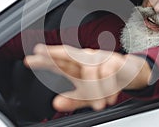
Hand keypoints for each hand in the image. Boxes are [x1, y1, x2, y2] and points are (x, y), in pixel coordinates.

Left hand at [24, 44, 150, 111]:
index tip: (28, 60)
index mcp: (78, 66)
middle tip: (40, 52)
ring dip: (95, 90)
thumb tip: (56, 103)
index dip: (44, 61)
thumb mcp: (89, 94)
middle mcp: (86, 59)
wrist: (131, 73)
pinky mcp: (115, 60)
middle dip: (53, 54)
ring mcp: (100, 58)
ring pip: (90, 72)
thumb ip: (73, 99)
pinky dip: (109, 88)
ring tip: (100, 105)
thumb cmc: (105, 80)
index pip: (59, 62)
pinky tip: (111, 97)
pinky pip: (108, 75)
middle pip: (67, 54)